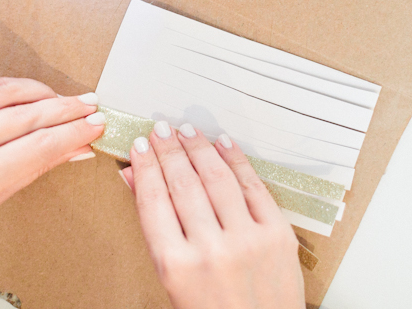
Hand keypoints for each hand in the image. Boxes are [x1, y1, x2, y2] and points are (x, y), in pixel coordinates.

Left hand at [0, 77, 104, 257]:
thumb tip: (73, 150)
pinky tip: (27, 98)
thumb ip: (34, 168)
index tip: (96, 126)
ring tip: (64, 98)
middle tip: (90, 107)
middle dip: (66, 109)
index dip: (75, 132)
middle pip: (28, 113)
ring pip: (6, 90)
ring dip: (42, 92)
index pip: (41, 144)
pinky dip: (9, 93)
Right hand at [121, 122, 303, 308]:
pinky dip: (236, 160)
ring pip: (217, 178)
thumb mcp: (172, 280)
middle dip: (169, 151)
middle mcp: (211, 251)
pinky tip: (223, 144)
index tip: (139, 147)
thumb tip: (134, 180)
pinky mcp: (277, 234)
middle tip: (161, 131)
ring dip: (199, 148)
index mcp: (176, 267)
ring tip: (187, 131)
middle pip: (183, 183)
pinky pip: (253, 186)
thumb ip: (155, 228)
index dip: (145, 167)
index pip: (153, 200)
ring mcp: (247, 240)